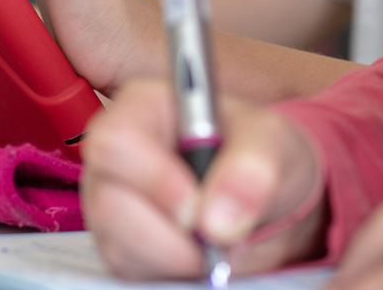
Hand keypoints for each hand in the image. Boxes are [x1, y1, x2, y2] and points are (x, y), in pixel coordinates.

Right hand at [80, 80, 326, 279]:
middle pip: (108, 204)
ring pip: (118, 245)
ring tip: (216, 241)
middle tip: (215, 237)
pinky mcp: (120, 244)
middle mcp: (115, 156)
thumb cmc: (260, 154)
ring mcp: (111, 202)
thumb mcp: (274, 144)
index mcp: (142, 109)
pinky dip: (172, 272)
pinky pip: (130, 270)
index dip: (152, 180)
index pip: (116, 142)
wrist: (267, 197)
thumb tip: (217, 219)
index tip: (196, 208)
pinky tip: (200, 253)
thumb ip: (251, 169)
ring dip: (175, 257)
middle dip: (168, 234)